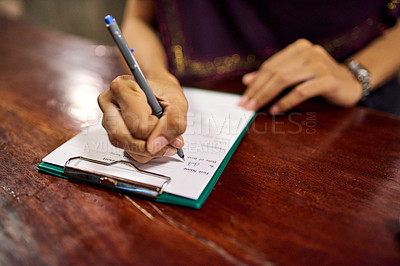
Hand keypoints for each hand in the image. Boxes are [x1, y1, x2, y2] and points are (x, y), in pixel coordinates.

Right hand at [98, 74, 187, 162]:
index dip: (157, 130)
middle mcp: (110, 103)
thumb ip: (173, 123)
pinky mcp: (113, 131)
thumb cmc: (164, 91)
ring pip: (124, 147)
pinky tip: (155, 142)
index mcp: (122, 88)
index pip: (137, 124)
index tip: (167, 125)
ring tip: (164, 142)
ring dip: (148, 151)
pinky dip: (144, 152)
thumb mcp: (178, 102)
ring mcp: (108, 118)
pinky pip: (127, 151)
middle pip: (122, 137)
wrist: (159, 89)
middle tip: (166, 143)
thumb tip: (155, 146)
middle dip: (148, 146)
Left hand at [239, 39, 362, 113]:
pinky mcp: (328, 79)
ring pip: (285, 80)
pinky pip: (301, 91)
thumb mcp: (294, 75)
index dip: (254, 83)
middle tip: (246, 106)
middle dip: (257, 91)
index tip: (243, 98)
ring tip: (256, 109)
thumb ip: (273, 76)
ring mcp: (319, 64)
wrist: (351, 83)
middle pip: (275, 72)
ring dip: (267, 96)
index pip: (270, 66)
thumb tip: (246, 81)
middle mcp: (308, 52)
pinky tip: (276, 110)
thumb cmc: (318, 80)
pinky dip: (286, 101)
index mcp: (298, 48)